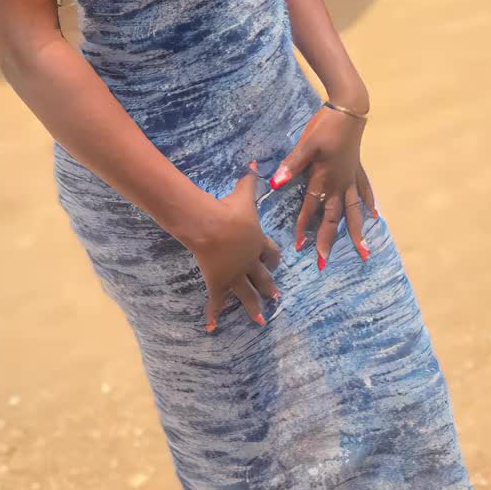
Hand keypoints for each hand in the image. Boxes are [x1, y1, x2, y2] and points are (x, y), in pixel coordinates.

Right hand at [188, 165, 281, 332]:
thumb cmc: (230, 209)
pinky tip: (212, 328)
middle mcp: (250, 261)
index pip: (271, 252)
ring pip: (248, 295)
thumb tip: (254, 161)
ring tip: (261, 320)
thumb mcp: (244, 193)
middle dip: (270, 287)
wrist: (213, 227)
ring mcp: (235, 275)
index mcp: (258, 241)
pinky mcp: (219, 283)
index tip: (277, 262)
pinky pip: (217, 302)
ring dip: (254, 307)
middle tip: (276, 297)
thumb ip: (250, 179)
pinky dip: (213, 315)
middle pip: (263, 277)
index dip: (274, 257)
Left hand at [269, 92, 376, 270]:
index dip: (304, 227)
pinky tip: (374, 215)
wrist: (348, 109)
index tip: (299, 247)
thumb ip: (291, 166)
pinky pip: (364, 191)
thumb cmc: (325, 126)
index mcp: (324, 179)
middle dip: (329, 241)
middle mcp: (340, 184)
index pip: (312, 209)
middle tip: (325, 263)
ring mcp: (351, 177)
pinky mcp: (357, 168)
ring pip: (354, 210)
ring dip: (356, 231)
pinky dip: (369, 204)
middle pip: (335, 218)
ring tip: (363, 251)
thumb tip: (276, 185)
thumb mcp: (305, 144)